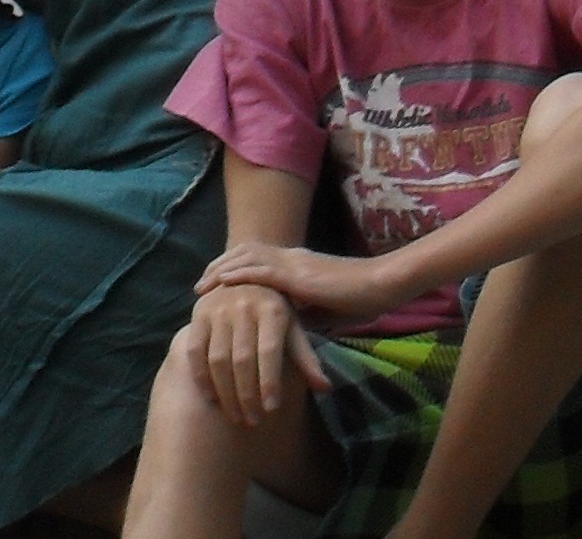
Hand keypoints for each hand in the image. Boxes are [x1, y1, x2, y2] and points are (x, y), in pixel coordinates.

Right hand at [181, 282, 328, 426]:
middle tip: (252, 421)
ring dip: (225, 393)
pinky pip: (195, 351)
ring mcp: (218, 308)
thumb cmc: (273, 310)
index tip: (271, 410)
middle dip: (247, 395)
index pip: (269, 351)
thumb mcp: (292, 327)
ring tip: (235, 416)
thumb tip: (325, 387)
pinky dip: (201, 377)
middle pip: (242, 359)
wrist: (243, 279)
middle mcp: (243, 305)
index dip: (269, 381)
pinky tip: (211, 398)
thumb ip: (305, 357)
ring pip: (218, 359)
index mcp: (271, 308)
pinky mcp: (199, 314)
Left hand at [200, 242, 396, 325]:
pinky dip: (241, 274)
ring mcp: (295, 263)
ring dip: (223, 270)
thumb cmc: (360, 297)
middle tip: (200, 284)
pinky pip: (264, 271)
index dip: (233, 267)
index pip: (257, 259)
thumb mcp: (324, 307)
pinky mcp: (301, 275)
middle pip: (246, 254)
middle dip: (220, 266)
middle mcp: (291, 257)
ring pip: (249, 259)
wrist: (382, 285)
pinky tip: (225, 281)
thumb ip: (304, 312)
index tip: (213, 281)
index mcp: (296, 264)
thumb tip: (287, 326)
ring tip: (203, 285)